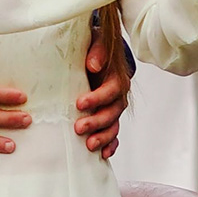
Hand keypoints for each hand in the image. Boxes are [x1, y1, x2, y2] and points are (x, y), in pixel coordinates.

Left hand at [76, 12, 130, 156]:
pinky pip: (114, 134)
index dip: (97, 98)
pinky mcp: (109, 118)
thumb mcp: (96, 42)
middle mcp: (118, 96)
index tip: (80, 103)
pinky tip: (103, 154)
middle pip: (112, 112)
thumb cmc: (94, 49)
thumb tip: (93, 64)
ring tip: (89, 146)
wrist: (98, 55)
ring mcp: (114, 109)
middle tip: (79, 128)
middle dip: (97, 122)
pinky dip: (110, 145)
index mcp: (117, 78)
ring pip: (113, 126)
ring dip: (103, 137)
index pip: (111, 91)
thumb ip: (97, 51)